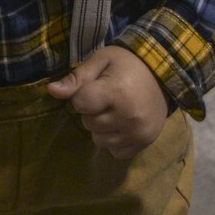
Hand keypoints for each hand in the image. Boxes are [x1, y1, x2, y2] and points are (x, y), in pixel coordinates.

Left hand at [45, 46, 169, 159]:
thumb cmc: (127, 64)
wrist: (163, 75)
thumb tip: (51, 91)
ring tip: (115, 112)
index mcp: (116, 92)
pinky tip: (122, 125)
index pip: (80, 104)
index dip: (82, 96)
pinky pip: (116, 152)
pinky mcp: (144, 143)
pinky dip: (114, 141)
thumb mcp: (100, 61)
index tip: (95, 87)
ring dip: (101, 128)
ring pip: (99, 141)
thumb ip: (76, 78)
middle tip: (107, 99)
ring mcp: (138, 132)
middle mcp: (128, 116)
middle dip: (92, 112)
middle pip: (89, 124)